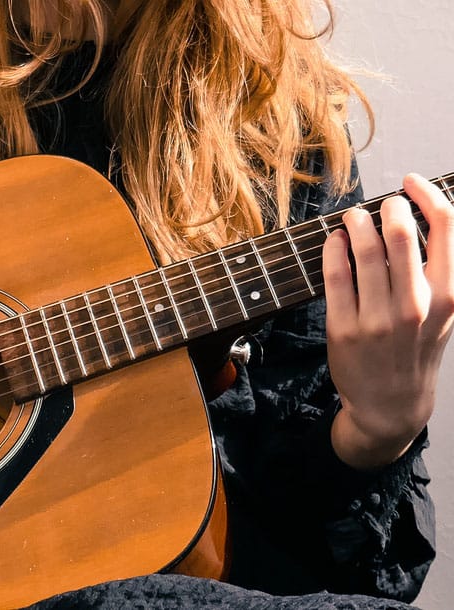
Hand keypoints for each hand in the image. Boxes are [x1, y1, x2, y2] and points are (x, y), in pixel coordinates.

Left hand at [323, 173, 453, 468]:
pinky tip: (333, 241)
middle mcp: (416, 305)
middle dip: (387, 207)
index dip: (427, 194)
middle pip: (401, 233)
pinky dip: (332, 249)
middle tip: (379, 205)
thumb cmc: (417, 350)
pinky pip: (334, 275)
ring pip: (363, 250)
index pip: (447, 227)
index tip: (410, 182)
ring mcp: (378, 318)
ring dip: (354, 223)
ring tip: (352, 218)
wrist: (392, 405)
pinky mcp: (344, 328)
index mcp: (450, 296)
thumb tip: (419, 217)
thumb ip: (439, 270)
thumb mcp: (444, 312)